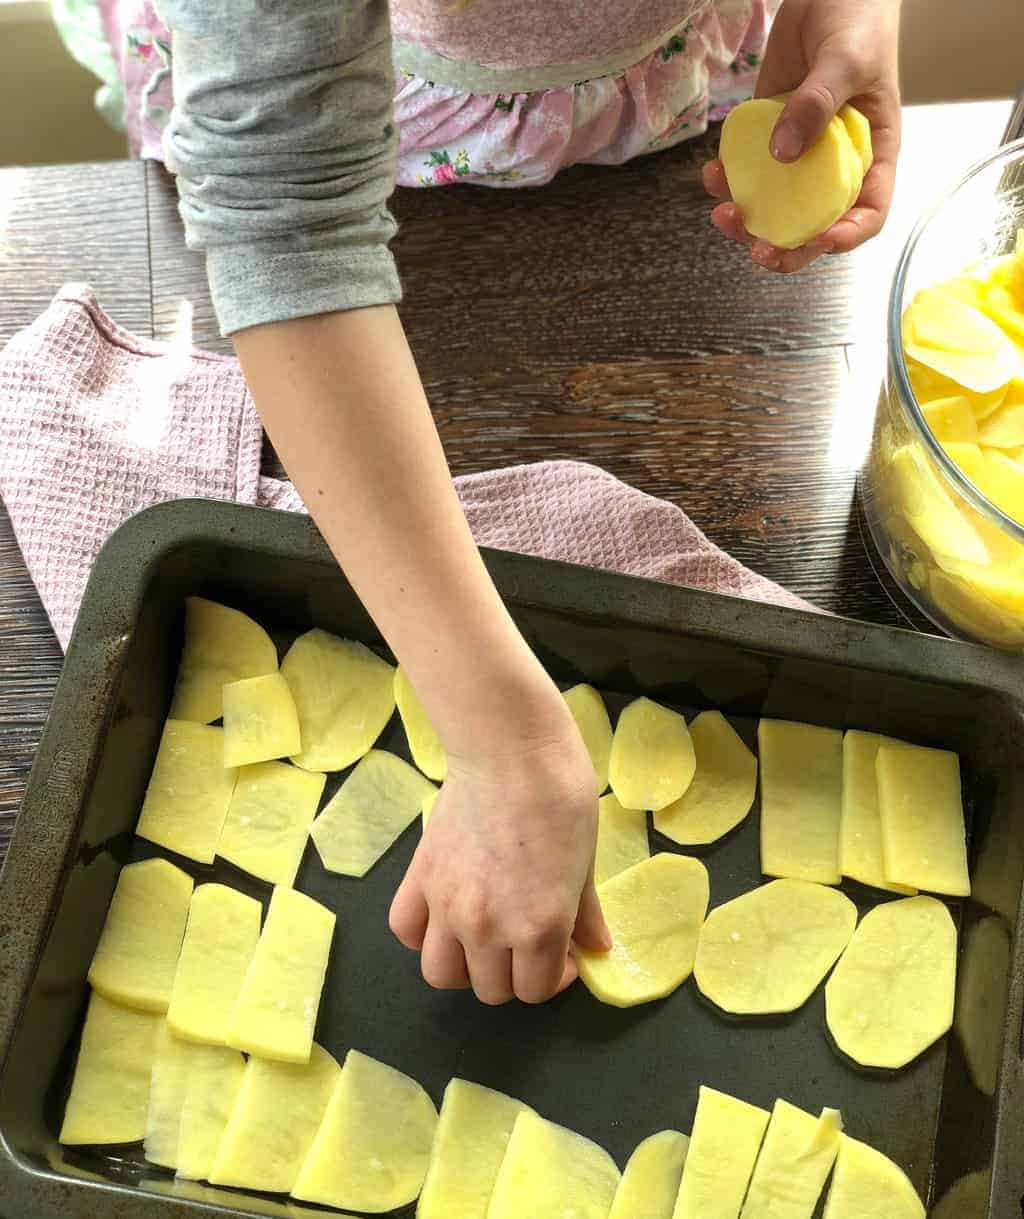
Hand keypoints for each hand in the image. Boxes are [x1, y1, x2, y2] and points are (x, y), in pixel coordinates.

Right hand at [389, 710, 610, 1004]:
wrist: (510, 750)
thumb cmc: (561, 796)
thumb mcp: (585, 861)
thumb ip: (585, 913)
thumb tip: (594, 948)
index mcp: (539, 928)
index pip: (535, 990)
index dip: (552, 976)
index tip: (560, 949)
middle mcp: (488, 929)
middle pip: (491, 990)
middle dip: (513, 972)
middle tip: (526, 939)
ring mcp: (446, 907)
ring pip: (442, 974)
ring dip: (466, 966)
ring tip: (483, 938)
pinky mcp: (419, 878)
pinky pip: (406, 931)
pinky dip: (424, 934)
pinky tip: (444, 916)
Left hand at [704, 0, 901, 272]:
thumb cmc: (856, 21)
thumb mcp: (846, 59)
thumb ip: (817, 104)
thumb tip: (783, 153)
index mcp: (873, 154)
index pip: (867, 211)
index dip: (846, 236)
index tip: (820, 240)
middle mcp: (834, 165)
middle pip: (814, 224)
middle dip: (787, 248)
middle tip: (760, 254)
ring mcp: (798, 156)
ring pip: (774, 208)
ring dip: (748, 222)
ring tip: (723, 216)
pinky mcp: (766, 140)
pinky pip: (746, 175)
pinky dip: (727, 183)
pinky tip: (712, 175)